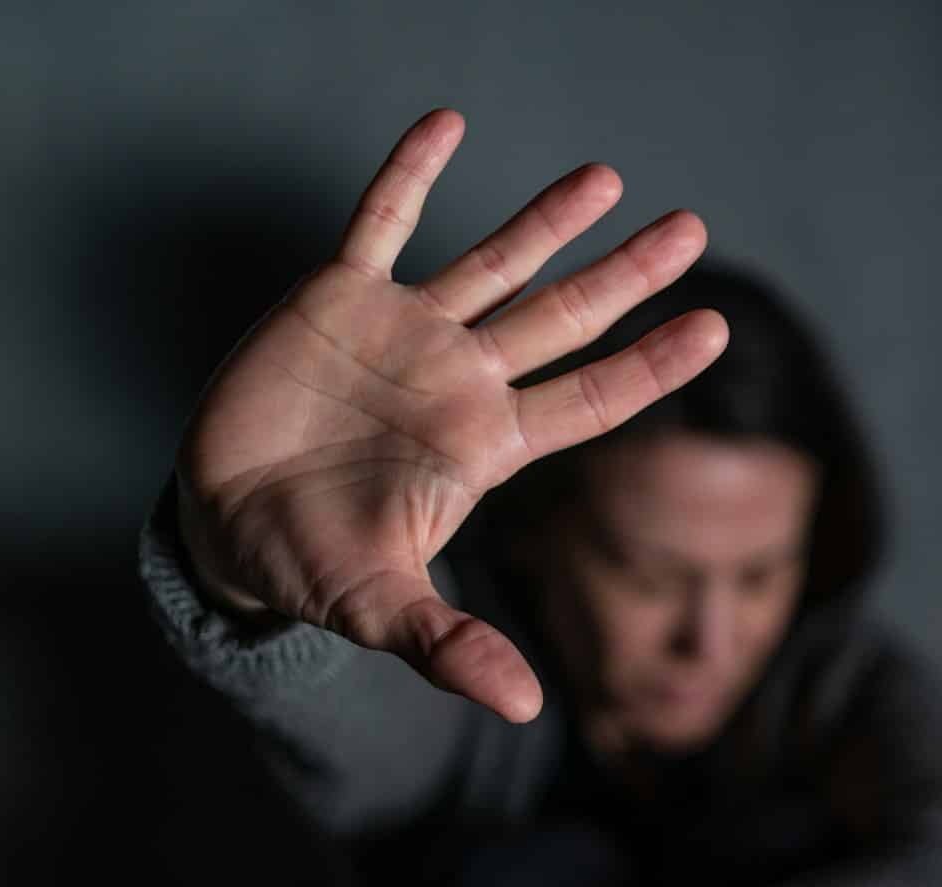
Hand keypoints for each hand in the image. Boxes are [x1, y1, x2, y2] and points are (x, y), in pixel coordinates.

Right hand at [174, 107, 728, 722]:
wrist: (224, 527)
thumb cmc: (312, 567)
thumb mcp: (381, 609)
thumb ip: (451, 645)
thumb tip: (522, 709)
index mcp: (486, 443)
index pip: (592, 397)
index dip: (654, 364)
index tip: (716, 327)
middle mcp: (462, 380)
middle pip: (565, 318)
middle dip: (630, 276)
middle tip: (693, 229)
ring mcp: (404, 335)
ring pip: (493, 262)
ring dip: (546, 220)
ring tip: (608, 177)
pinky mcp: (335, 299)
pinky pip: (379, 221)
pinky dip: (409, 173)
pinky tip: (447, 122)